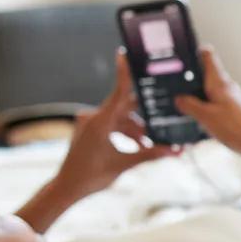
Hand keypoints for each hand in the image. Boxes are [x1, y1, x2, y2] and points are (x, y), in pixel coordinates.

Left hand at [24, 54, 174, 230]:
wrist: (67, 187)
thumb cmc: (91, 176)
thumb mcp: (123, 164)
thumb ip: (149, 154)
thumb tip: (173, 151)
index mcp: (100, 122)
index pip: (118, 93)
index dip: (123, 73)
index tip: (124, 54)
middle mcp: (93, 118)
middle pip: (124, 108)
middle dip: (144, 116)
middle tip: (163, 116)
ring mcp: (90, 123)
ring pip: (120, 119)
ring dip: (136, 129)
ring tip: (151, 144)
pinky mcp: (89, 130)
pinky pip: (112, 125)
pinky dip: (125, 132)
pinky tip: (138, 145)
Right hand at [174, 46, 240, 168]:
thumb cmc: (236, 128)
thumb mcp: (205, 116)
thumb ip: (189, 105)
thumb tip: (178, 98)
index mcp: (219, 81)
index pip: (207, 55)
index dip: (192, 52)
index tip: (179, 56)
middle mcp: (225, 86)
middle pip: (204, 73)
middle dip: (188, 78)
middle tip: (172, 86)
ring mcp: (230, 97)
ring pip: (208, 89)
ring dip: (195, 95)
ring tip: (181, 104)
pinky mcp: (232, 109)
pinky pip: (213, 102)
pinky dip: (203, 106)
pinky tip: (197, 118)